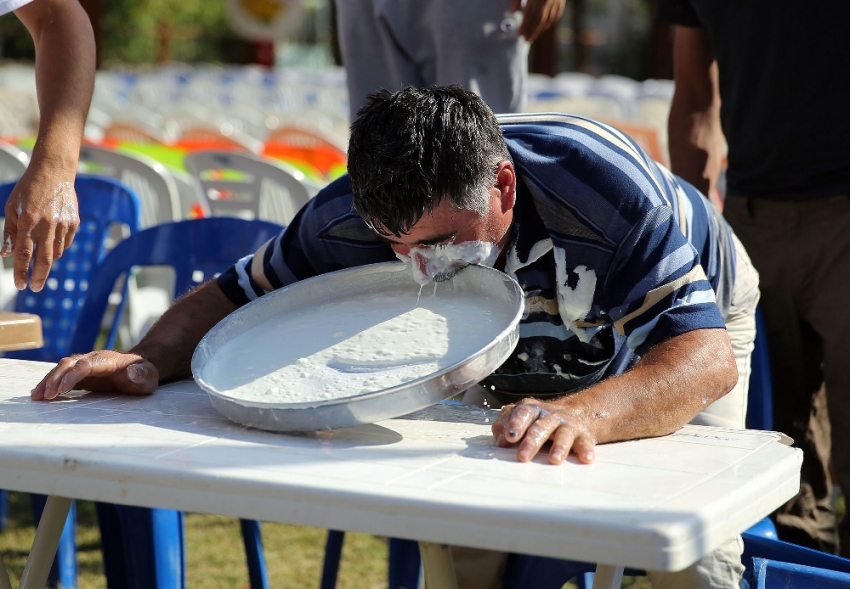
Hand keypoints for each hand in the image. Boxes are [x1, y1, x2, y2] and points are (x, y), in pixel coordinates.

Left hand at [2, 167, 78, 290]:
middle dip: (39, 277)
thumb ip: (10, 232)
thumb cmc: (29, 189)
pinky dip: (58, 246)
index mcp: (28, 221)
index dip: (21, 271)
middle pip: (44, 259)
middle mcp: (47, 224)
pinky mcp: (74, 223)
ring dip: (48, 259)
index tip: (20, 285)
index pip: (23, 253)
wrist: (54, 172)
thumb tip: (6, 254)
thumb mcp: (12, 208)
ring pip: (56, 252)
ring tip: (40, 258)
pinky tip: (51, 239)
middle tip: (35, 288)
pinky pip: (65, 242)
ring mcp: (63, 224)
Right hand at [31, 351, 158, 400]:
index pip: (87, 364)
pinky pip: (61, 374)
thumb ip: (142, 375)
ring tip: (37, 396)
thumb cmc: (145, 375)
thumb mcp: (149, 377)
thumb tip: (131, 372)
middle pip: (69, 364)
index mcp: (109, 360)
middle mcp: (93, 358)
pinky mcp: (80, 372)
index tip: (62, 390)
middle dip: (56, 378)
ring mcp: (85, 363)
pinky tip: (39, 393)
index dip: (73, 375)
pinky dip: (49, 382)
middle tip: (46, 396)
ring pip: (62, 367)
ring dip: (48, 380)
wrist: (140, 369)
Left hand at [492, 398, 596, 463]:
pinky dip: (586, 450)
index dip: (516, 424)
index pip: (523, 413)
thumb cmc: (541, 420)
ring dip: (559, 447)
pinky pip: (585, 443)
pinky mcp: (583, 436)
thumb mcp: (522, 417)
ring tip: (554, 460)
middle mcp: (550, 416)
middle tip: (522, 456)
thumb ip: (505, 424)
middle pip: (541, 426)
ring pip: (563, 434)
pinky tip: (586, 459)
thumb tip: (499, 439)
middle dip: (532, 441)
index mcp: (532, 410)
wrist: (577, 414)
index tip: (509, 437)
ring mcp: (567, 425)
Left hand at [510, 0, 565, 42]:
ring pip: (550, 18)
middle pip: (540, 19)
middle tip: (526, 40)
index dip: (525, 26)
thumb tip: (512, 12)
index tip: (520, 35)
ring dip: (541, 29)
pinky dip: (551, 21)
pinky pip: (557, 12)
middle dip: (533, 31)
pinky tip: (545, 26)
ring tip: (533, 36)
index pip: (531, 14)